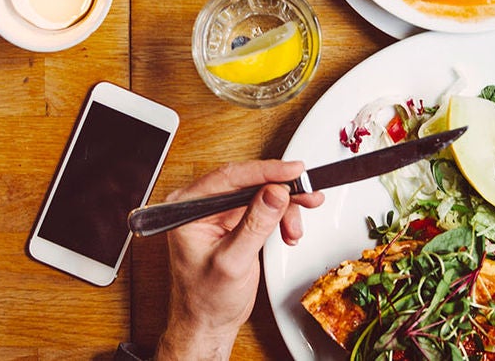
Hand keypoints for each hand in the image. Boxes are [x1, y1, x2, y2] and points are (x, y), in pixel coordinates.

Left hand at [155, 160, 323, 359]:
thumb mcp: (233, 262)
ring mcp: (218, 214)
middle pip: (247, 182)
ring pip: (260, 194)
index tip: (292, 171)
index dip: (265, 172)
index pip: (229, 178)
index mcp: (187, 209)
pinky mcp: (234, 222)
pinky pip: (263, 208)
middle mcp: (201, 207)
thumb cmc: (205, 300)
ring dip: (284, 207)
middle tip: (306, 193)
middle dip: (281, 190)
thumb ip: (255, 225)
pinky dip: (281, 216)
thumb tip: (274, 193)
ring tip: (294, 228)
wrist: (207, 324)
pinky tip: (288, 230)